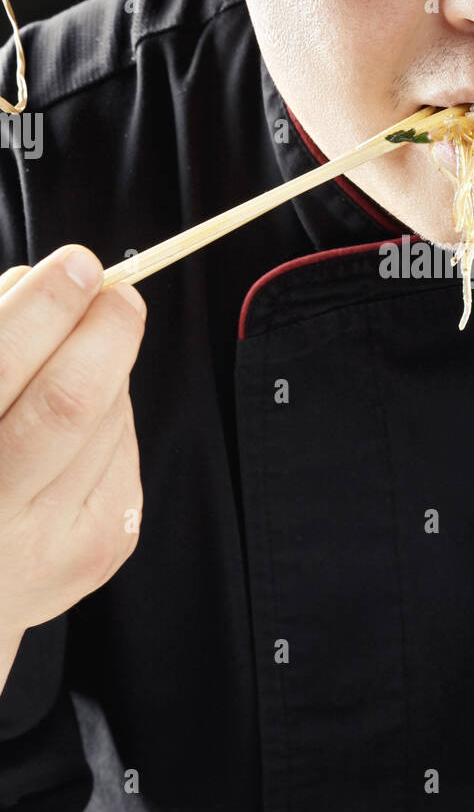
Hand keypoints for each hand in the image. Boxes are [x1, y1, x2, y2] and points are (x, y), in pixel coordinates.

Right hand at [0, 246, 145, 689]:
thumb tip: (36, 282)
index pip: (0, 369)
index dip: (45, 308)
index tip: (77, 264)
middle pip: (73, 398)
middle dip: (103, 327)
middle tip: (111, 289)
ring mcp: (57, 541)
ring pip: (107, 417)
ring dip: (101, 370)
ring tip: (69, 364)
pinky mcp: (104, 548)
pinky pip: (123, 447)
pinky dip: (109, 415)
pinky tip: (76, 427)